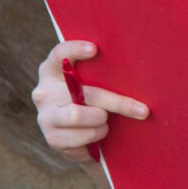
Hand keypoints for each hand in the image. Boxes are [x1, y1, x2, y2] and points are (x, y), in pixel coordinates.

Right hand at [32, 39, 149, 162]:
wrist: (76, 134)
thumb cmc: (90, 98)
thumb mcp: (89, 82)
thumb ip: (98, 73)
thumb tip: (136, 71)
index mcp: (53, 70)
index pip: (59, 54)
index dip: (74, 49)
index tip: (94, 49)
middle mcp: (45, 92)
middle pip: (86, 94)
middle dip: (118, 103)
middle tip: (143, 111)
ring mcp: (46, 117)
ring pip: (80, 117)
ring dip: (102, 122)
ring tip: (106, 122)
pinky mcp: (52, 139)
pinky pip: (83, 137)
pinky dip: (97, 135)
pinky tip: (97, 133)